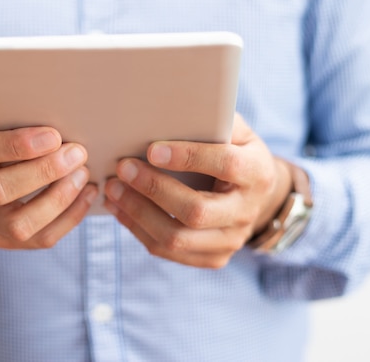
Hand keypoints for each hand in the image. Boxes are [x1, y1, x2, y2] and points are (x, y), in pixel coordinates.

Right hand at [0, 110, 97, 248]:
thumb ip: (20, 115)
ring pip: (18, 225)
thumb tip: (66, 117)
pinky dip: (69, 217)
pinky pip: (39, 239)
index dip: (17, 146)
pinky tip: (86, 194)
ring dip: (59, 200)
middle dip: (44, 173)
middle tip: (78, 154)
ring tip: (83, 176)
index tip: (54, 136)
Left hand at [103, 113, 291, 268]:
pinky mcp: (214, 258)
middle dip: (154, 189)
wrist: (254, 193)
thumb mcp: (234, 130)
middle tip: (123, 169)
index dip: (189, 157)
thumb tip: (168, 111)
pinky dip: (138, 230)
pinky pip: (169, 251)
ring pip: (177, 237)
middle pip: (196, 211)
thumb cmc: (235, 150)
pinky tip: (120, 209)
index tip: (152, 150)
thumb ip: (211, 120)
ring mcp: (231, 240)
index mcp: (257, 172)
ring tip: (113, 190)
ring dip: (138, 213)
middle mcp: (247, 211)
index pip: (226, 165)